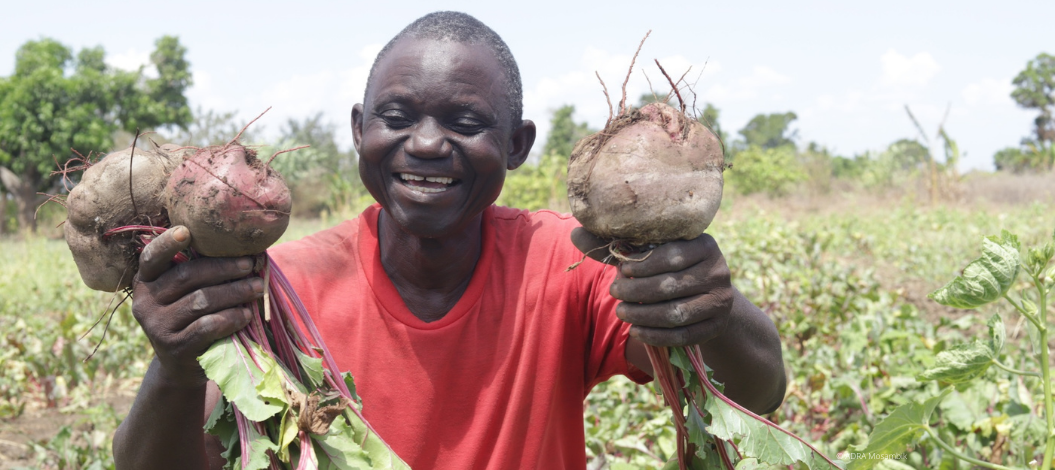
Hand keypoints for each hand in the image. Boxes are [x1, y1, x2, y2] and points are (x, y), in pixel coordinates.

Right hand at [131, 226, 262, 387]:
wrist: (182, 366)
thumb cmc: (190, 318)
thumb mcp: (185, 294)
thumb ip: (198, 273)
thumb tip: (242, 249)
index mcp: (146, 281)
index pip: (151, 258)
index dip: (166, 243)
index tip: (186, 231)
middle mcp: (145, 302)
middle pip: (187, 276)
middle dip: (224, 268)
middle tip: (250, 265)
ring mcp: (157, 327)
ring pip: (201, 300)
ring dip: (235, 292)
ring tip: (257, 288)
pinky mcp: (175, 347)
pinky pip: (208, 326)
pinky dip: (231, 317)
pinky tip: (246, 314)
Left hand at [571, 228, 733, 346]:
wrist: (706, 295)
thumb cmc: (669, 269)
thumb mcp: (649, 254)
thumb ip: (616, 246)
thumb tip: (574, 233)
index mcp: (703, 244)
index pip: (672, 256)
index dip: (643, 265)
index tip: (621, 270)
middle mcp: (718, 271)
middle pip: (671, 286)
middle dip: (637, 292)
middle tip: (614, 293)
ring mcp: (720, 301)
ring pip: (676, 313)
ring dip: (643, 315)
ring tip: (622, 313)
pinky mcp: (716, 326)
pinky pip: (684, 335)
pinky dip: (656, 336)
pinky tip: (636, 331)